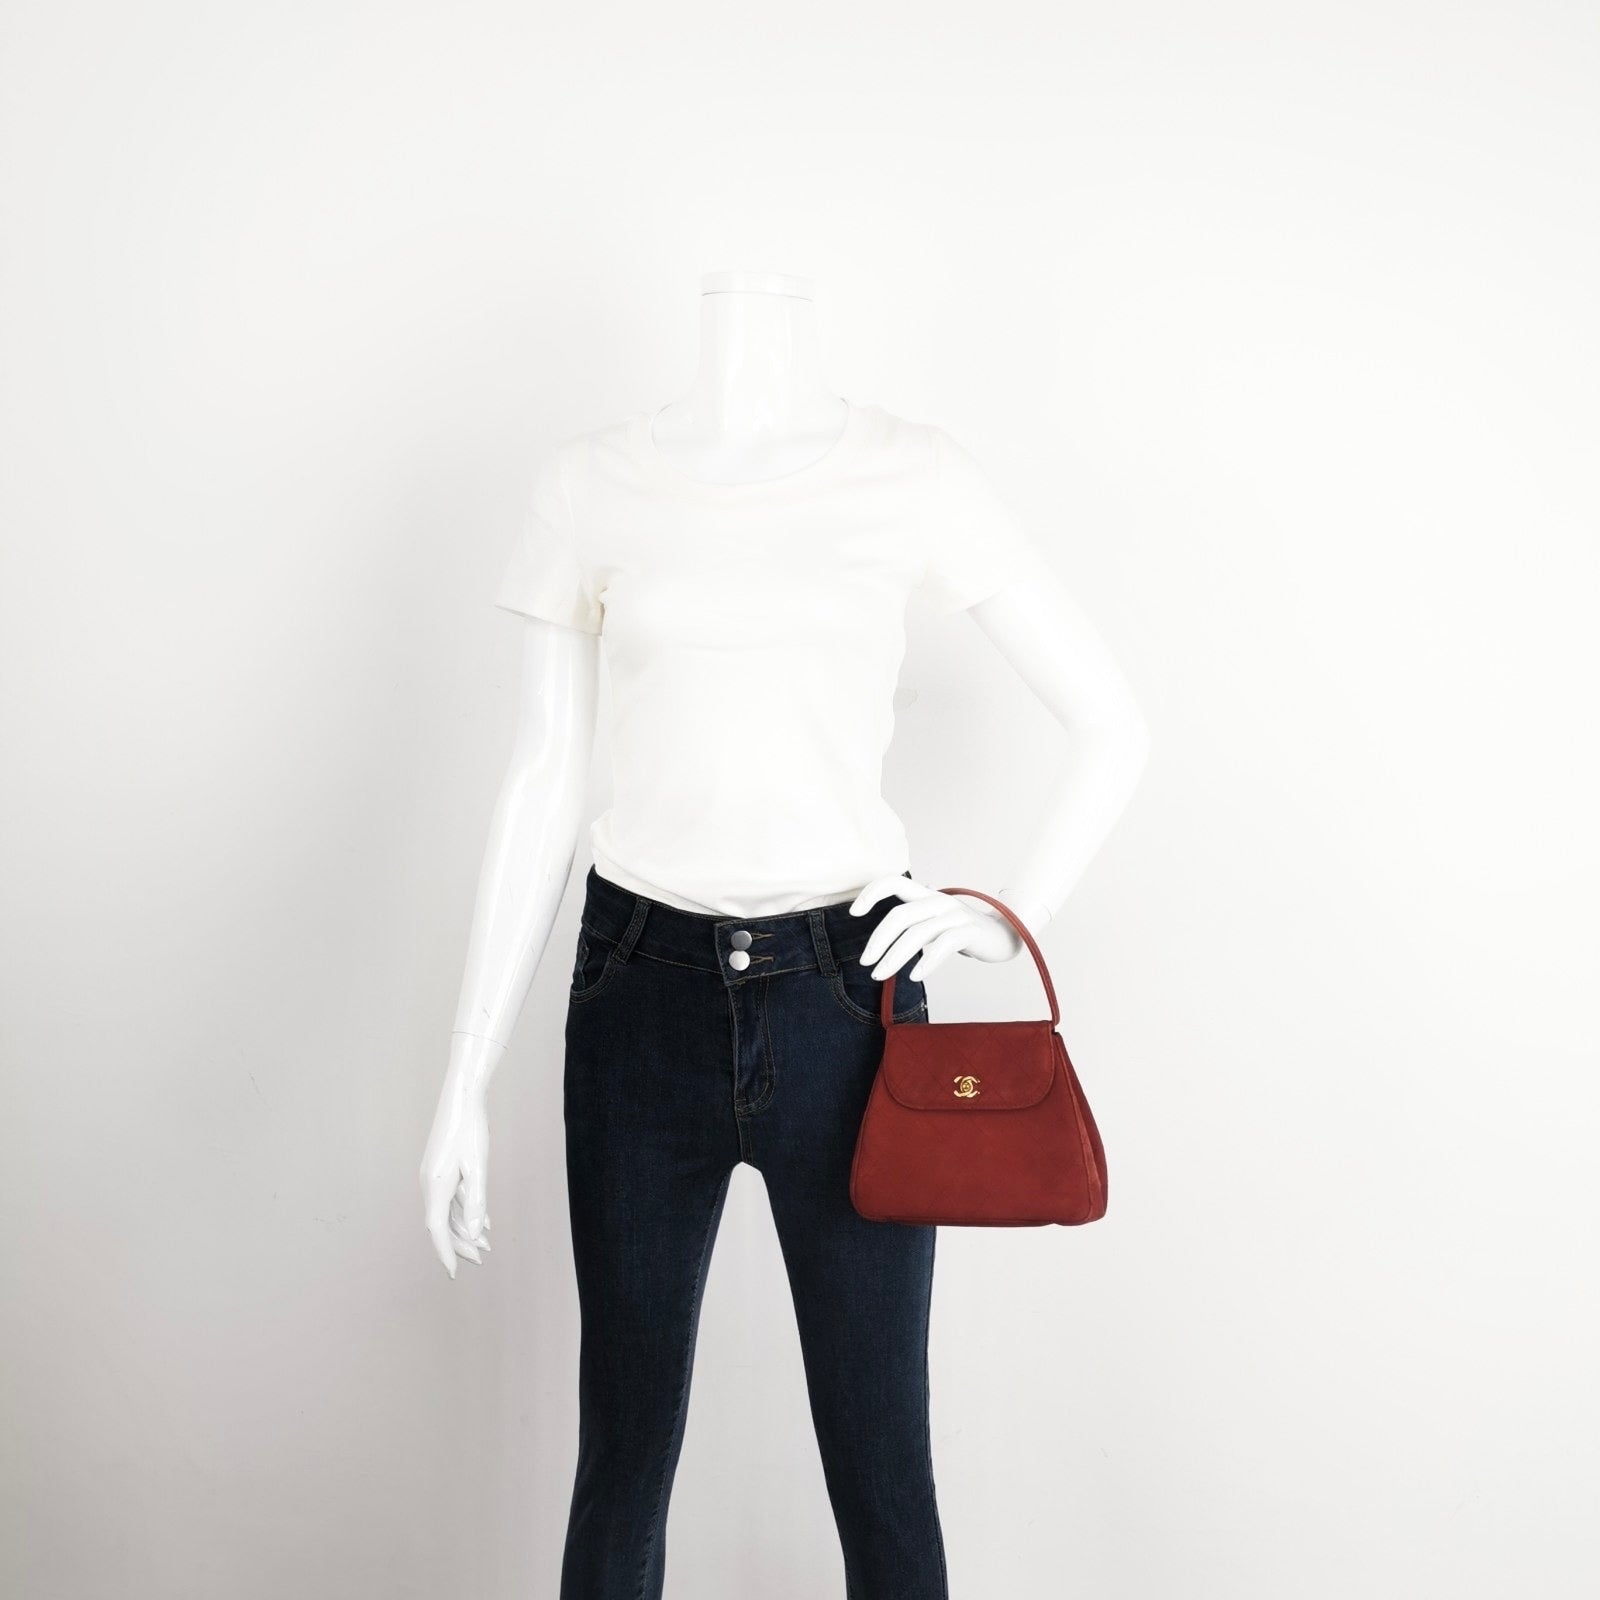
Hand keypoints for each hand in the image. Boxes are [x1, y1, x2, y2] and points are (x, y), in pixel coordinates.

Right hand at [419, 1040, 500, 1277]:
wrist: (461, 1098)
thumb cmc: (471, 1130)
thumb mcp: (478, 1167)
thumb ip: (475, 1202)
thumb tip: (471, 1234)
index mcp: (436, 1185)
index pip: (437, 1229)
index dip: (446, 1252)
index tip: (453, 1274)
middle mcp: (429, 1184)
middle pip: (442, 1224)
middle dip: (460, 1243)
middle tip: (481, 1259)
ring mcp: (433, 1176)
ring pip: (447, 1211)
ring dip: (464, 1228)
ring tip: (486, 1243)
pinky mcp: (440, 1169)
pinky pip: (450, 1198)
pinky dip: (464, 1211)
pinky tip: (482, 1221)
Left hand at [848, 876, 1033, 981]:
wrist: (1004, 934)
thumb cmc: (962, 930)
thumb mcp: (935, 919)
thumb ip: (913, 917)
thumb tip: (886, 925)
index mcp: (926, 895)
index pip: (893, 881)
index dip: (871, 892)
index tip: (854, 913)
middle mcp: (938, 901)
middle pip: (900, 915)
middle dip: (878, 940)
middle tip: (865, 963)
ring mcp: (954, 916)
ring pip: (917, 934)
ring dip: (895, 957)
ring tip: (881, 975)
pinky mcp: (969, 932)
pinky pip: (943, 945)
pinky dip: (927, 961)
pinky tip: (915, 976)